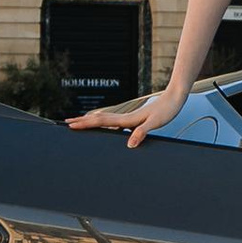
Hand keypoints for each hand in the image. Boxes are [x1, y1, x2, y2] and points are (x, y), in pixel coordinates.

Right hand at [69, 90, 186, 149]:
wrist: (175, 98)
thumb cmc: (166, 110)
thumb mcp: (154, 123)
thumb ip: (141, 133)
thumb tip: (129, 145)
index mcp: (127, 120)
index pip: (101, 122)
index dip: (86, 123)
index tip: (71, 124)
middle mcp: (126, 117)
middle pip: (99, 119)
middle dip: (82, 121)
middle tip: (67, 122)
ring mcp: (129, 117)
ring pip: (105, 119)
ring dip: (91, 120)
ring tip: (79, 122)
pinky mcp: (135, 118)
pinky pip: (115, 122)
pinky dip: (104, 123)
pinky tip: (104, 126)